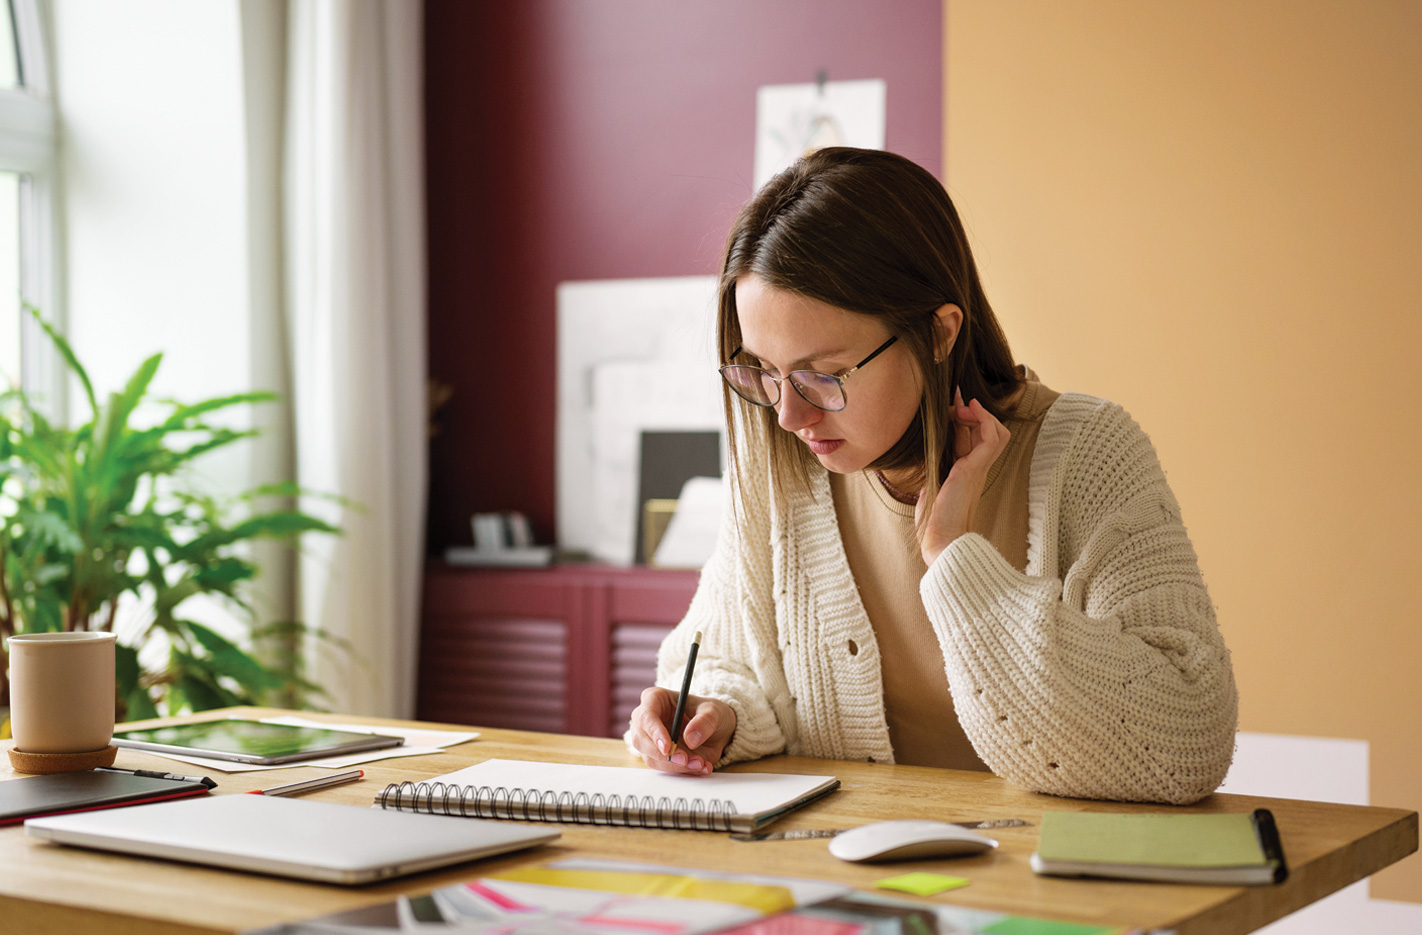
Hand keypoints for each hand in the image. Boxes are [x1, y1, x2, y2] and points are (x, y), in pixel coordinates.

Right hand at [627, 686, 735, 775]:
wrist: (716, 729)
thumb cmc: (709, 713)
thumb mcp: (714, 711)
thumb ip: (705, 721)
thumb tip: (690, 739)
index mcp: (655, 699)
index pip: (646, 715)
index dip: (654, 732)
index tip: (668, 746)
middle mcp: (647, 720)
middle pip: (641, 740)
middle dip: (663, 754)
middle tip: (685, 759)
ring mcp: (650, 740)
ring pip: (652, 758)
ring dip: (676, 765)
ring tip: (700, 762)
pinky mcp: (658, 757)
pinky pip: (664, 768)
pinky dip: (683, 770)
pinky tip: (700, 766)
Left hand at [916, 387, 1010, 566]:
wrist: (941, 540)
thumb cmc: (934, 520)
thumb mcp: (931, 484)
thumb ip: (933, 466)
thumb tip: (924, 448)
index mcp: (966, 472)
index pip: (973, 438)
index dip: (965, 417)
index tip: (952, 400)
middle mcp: (976, 468)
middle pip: (989, 432)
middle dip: (974, 410)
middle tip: (956, 398)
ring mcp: (979, 468)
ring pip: (996, 432)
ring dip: (980, 413)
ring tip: (962, 405)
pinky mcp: (975, 468)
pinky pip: (990, 437)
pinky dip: (983, 419)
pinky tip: (968, 409)